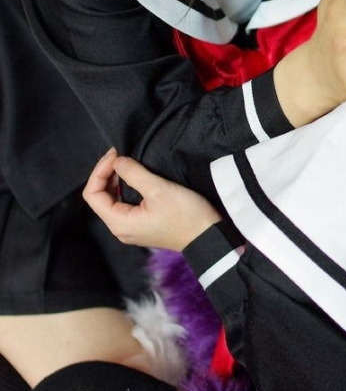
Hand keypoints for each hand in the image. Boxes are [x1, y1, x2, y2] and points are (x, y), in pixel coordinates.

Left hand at [83, 148, 221, 251]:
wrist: (208, 236)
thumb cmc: (185, 214)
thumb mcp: (158, 189)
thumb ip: (134, 173)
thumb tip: (117, 161)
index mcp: (119, 222)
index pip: (92, 194)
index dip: (100, 171)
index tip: (116, 155)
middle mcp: (120, 228)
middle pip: (100, 197)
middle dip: (107, 173)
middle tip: (122, 154)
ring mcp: (131, 228)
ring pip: (112, 200)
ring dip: (117, 179)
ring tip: (129, 162)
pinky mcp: (142, 224)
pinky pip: (124, 204)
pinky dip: (126, 187)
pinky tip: (137, 176)